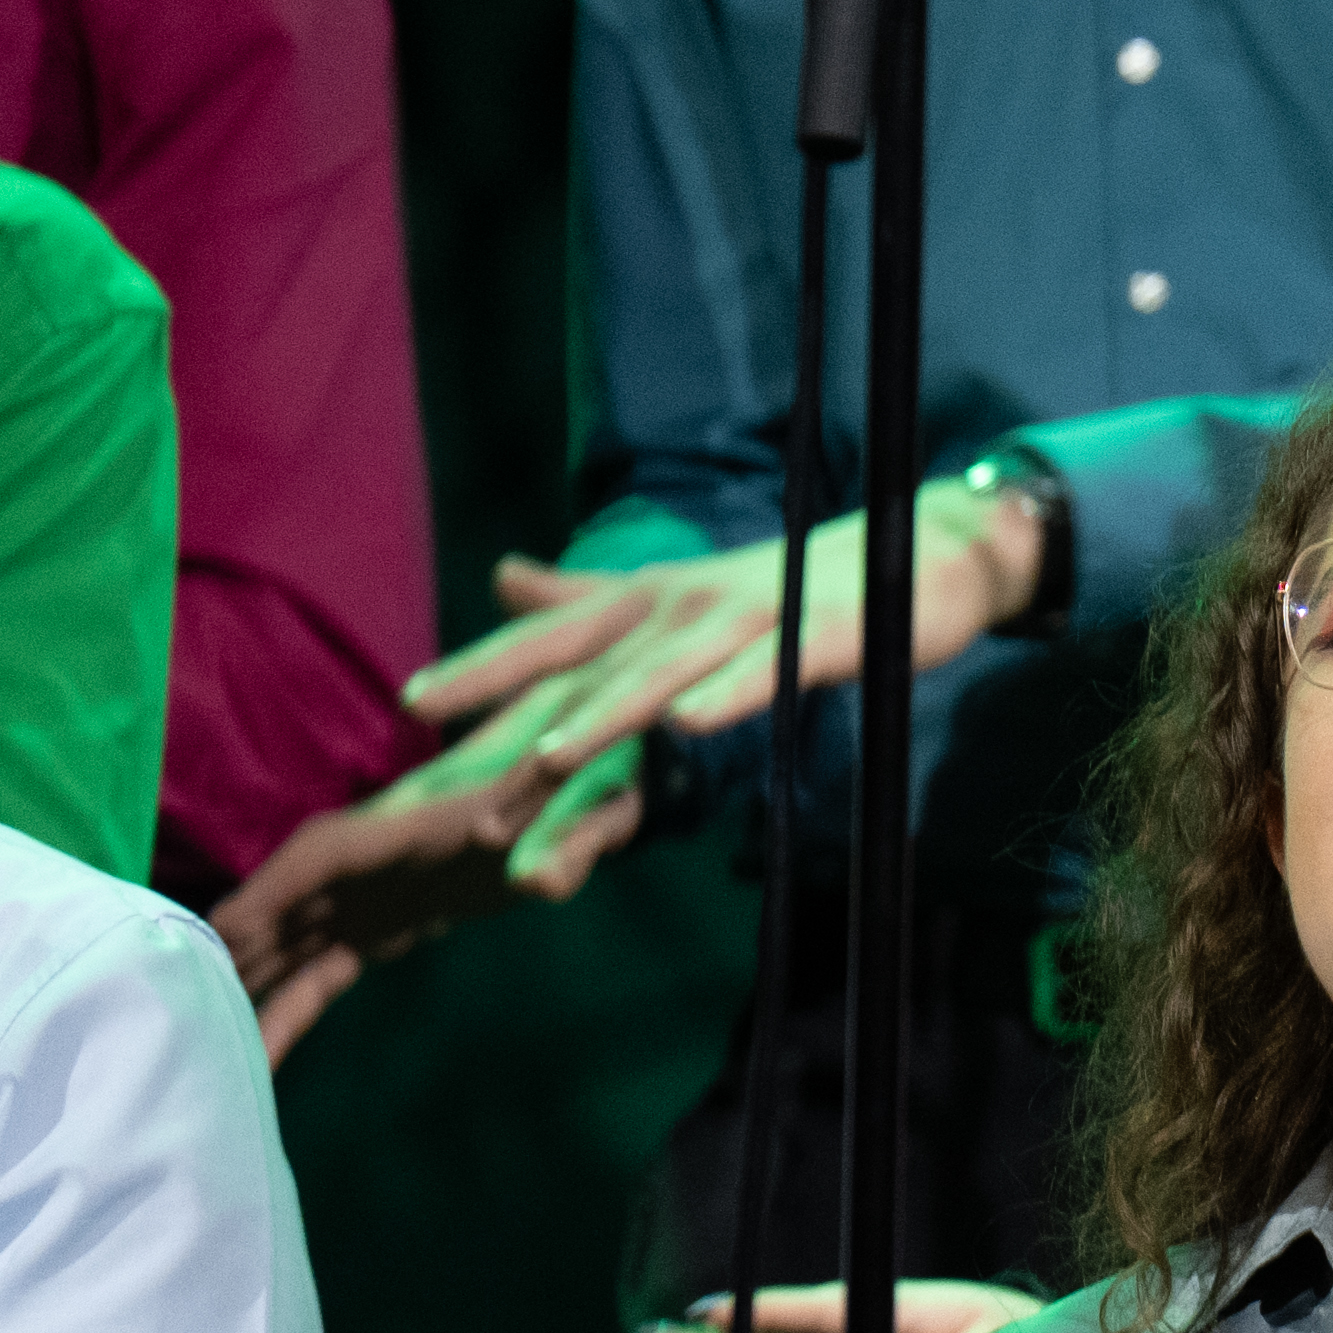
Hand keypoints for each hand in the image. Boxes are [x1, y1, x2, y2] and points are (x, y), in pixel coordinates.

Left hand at [210, 487, 1053, 1027]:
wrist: (921, 549)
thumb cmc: (793, 583)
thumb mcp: (679, 590)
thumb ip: (589, 593)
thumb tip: (502, 576)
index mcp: (649, 599)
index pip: (552, 638)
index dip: (484, 665)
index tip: (411, 703)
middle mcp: (685, 606)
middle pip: (590, 666)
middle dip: (520, 720)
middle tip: (464, 783)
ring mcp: (752, 621)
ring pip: (664, 673)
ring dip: (606, 714)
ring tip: (549, 755)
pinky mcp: (819, 638)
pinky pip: (766, 672)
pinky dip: (726, 695)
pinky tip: (690, 724)